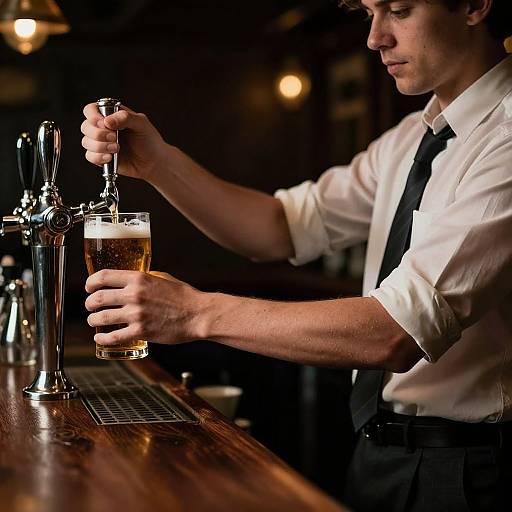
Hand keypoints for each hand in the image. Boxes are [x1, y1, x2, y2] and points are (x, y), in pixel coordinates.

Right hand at [81, 103, 168, 182]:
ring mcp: (101, 143)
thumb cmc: (149, 140)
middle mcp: (102, 128)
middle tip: (114, 138)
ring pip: (86, 142)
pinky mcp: (101, 157)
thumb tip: (107, 121)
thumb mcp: (141, 123)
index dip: (93, 116)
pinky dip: (98, 157)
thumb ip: (125, 117)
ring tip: (117, 149)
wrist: (154, 162)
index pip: (90, 110)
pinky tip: (110, 158)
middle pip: (85, 126)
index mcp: (110, 115)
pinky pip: (90, 156)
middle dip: (98, 134)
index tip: (104, 123)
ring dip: (100, 146)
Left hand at [85, 269, 203, 345]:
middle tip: (90, 306)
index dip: (91, 282)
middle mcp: (134, 295)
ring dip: (92, 321)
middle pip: (97, 298)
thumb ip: (144, 278)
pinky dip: (102, 338)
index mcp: (138, 278)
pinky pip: (113, 336)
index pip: (103, 276)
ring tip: (94, 322)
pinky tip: (100, 338)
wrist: (198, 314)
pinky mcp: (141, 332)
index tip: (89, 287)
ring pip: (101, 318)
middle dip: (89, 303)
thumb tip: (130, 281)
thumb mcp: (162, 278)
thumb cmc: (184, 297)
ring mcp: (136, 314)